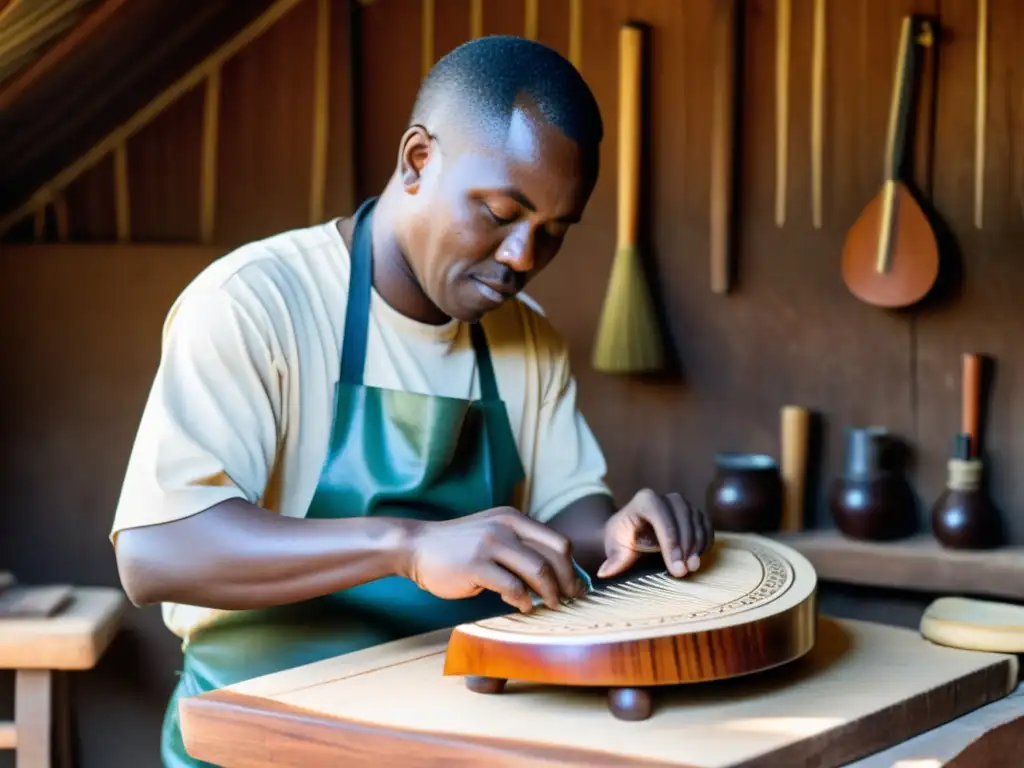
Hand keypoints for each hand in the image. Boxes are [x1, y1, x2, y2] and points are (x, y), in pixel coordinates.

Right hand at [402, 507, 587, 612]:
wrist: (418, 546)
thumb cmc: (459, 547)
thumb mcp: (493, 535)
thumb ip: (519, 547)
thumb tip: (554, 575)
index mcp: (513, 519)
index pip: (557, 542)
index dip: (571, 567)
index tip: (574, 586)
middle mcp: (505, 527)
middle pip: (555, 556)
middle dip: (567, 582)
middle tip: (568, 600)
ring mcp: (491, 545)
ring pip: (538, 571)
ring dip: (549, 594)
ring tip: (548, 606)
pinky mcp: (476, 565)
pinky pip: (512, 587)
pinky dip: (523, 601)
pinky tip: (521, 607)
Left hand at [597, 489, 713, 579]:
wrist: (631, 532)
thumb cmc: (622, 539)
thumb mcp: (615, 549)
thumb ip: (613, 560)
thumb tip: (605, 572)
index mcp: (644, 500)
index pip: (661, 516)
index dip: (670, 541)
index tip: (675, 567)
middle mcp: (665, 497)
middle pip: (683, 516)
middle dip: (685, 545)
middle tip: (685, 570)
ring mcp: (682, 504)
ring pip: (696, 520)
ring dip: (697, 545)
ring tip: (692, 567)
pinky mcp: (694, 513)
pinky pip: (706, 524)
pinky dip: (705, 541)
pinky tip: (699, 558)